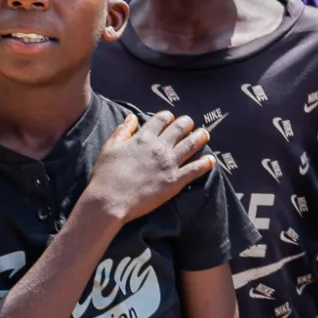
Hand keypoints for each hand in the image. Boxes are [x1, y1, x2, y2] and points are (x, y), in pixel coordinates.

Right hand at [85, 111, 213, 223]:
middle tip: (191, 123)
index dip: (168, 117)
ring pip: (191, 145)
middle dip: (187, 124)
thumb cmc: (106, 174)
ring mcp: (169, 164)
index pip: (161, 120)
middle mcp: (159, 148)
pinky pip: (195, 169)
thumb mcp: (109, 147)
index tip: (172, 118)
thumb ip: (122, 131)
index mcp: (142, 138)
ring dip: (200, 138)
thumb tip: (132, 117)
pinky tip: (211, 160)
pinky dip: (205, 163)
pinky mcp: (175, 180)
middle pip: (179, 129)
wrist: (110, 200)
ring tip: (205, 134)